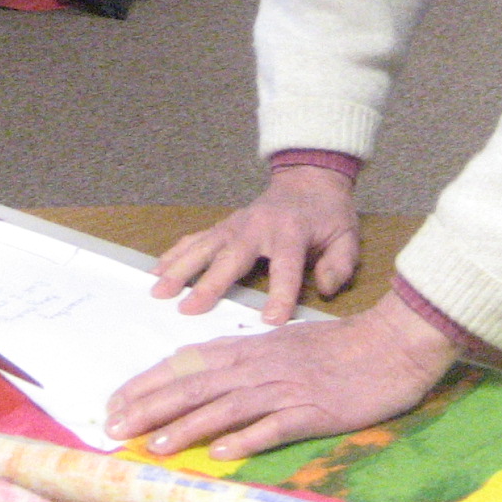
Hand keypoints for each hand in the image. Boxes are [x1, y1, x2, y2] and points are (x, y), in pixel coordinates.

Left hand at [104, 291, 457, 460]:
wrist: (391, 344)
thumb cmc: (339, 347)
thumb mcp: (284, 346)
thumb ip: (247, 360)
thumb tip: (209, 376)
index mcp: (250, 348)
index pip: (187, 364)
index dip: (149, 384)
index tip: (116, 402)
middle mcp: (259, 365)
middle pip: (195, 385)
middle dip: (150, 407)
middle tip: (113, 428)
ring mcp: (285, 388)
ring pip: (225, 407)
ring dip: (187, 427)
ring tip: (153, 446)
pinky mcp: (312, 411)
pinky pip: (273, 426)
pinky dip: (245, 439)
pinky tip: (220, 455)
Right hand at [150, 166, 359, 322]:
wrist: (309, 179)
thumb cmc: (328, 215)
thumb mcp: (347, 238)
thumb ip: (340, 265)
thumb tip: (323, 289)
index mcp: (292, 233)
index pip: (286, 268)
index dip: (280, 295)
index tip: (270, 321)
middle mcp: (257, 227)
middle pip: (230, 258)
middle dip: (208, 284)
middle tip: (188, 309)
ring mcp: (235, 225)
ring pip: (203, 247)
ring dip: (179, 268)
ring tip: (158, 291)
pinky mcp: (223, 226)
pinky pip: (195, 239)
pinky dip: (174, 254)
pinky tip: (155, 271)